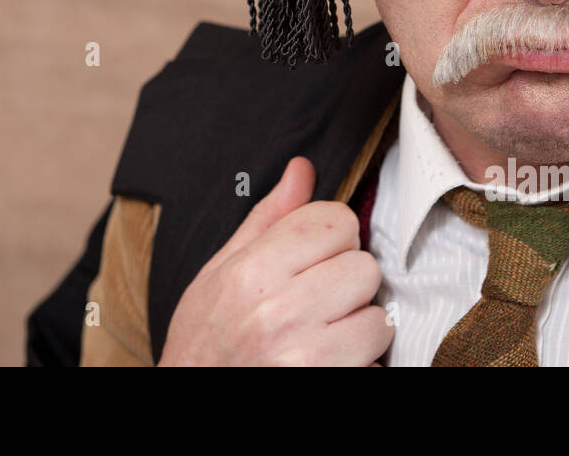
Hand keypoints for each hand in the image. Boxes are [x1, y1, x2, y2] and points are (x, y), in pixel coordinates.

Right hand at [158, 156, 392, 365]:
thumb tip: (302, 169)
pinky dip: (360, 366)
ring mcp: (305, 357)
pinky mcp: (326, 383)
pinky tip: (326, 363)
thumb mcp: (220, 272)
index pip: (336, 221)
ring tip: (322, 337)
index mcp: (252, 271)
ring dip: (358, 329)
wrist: (189, 398)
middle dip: (347, 284)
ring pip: (378, 319)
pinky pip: (377, 365)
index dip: (332, 238)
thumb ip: (268, 219)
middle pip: (364, 267)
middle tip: (318, 303)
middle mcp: (279, 312)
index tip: (316, 259)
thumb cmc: (204, 341)